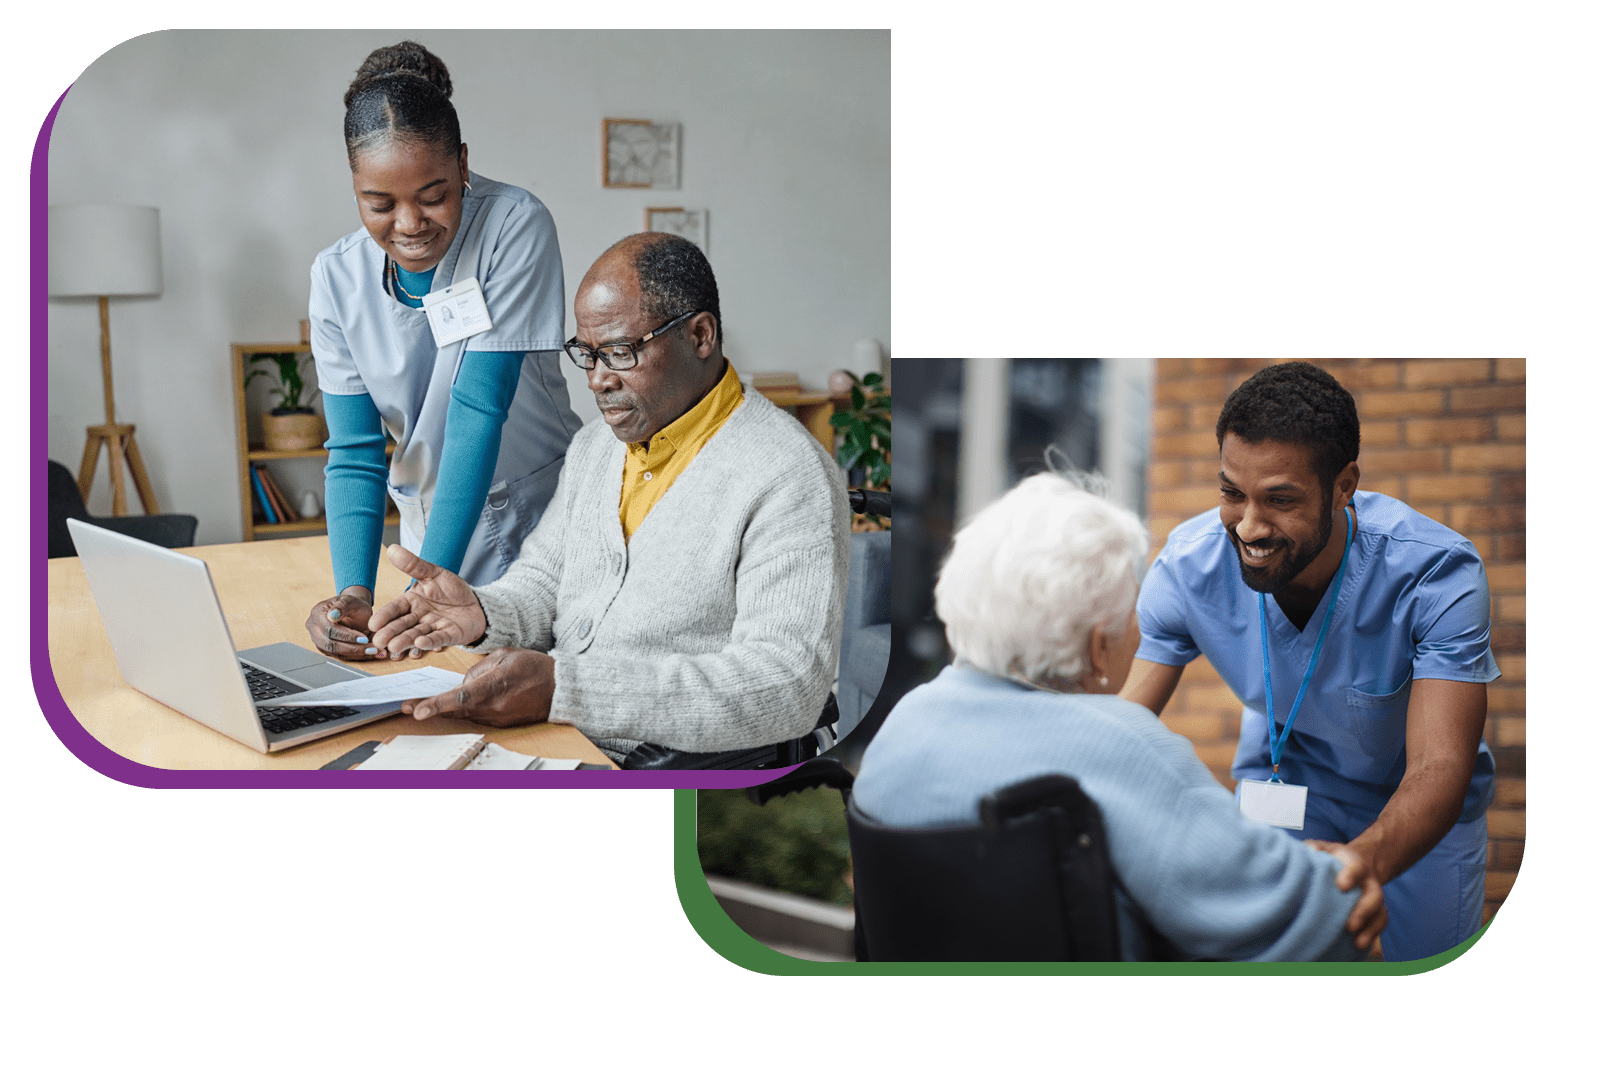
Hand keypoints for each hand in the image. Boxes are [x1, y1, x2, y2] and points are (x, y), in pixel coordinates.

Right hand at [304, 587, 383, 660]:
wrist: (355, 611)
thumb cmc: (353, 604)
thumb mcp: (350, 600)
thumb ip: (342, 606)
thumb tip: (332, 615)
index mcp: (317, 613)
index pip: (329, 629)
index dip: (346, 636)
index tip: (364, 638)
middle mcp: (315, 628)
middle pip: (330, 644)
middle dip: (352, 648)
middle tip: (372, 648)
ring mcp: (319, 640)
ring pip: (336, 653)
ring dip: (356, 654)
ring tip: (374, 651)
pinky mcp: (328, 650)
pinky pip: (342, 656)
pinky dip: (357, 656)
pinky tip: (371, 653)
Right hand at [369, 545, 487, 657]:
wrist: (477, 603)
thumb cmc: (452, 590)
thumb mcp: (433, 573)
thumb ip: (413, 564)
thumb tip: (392, 549)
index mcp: (413, 602)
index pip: (396, 609)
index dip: (385, 616)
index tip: (373, 623)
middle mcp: (420, 617)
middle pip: (403, 625)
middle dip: (390, 632)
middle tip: (378, 641)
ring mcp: (434, 628)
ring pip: (416, 634)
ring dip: (405, 640)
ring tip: (393, 647)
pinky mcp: (450, 635)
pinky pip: (439, 638)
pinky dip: (430, 642)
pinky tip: (420, 643)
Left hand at [403, 647, 554, 726]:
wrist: (560, 689)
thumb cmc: (534, 668)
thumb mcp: (504, 656)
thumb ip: (478, 668)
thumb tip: (462, 681)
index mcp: (495, 686)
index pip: (461, 697)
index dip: (437, 704)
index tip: (416, 710)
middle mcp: (494, 707)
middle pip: (456, 709)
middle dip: (431, 708)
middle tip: (406, 707)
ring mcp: (497, 718)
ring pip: (464, 713)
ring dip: (448, 707)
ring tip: (425, 702)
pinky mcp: (500, 724)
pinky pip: (476, 716)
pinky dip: (465, 709)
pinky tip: (460, 702)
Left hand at [1305, 839, 1387, 952]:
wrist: (1352, 863)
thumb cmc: (1330, 857)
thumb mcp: (1322, 848)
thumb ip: (1314, 848)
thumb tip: (1307, 853)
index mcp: (1353, 861)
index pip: (1356, 866)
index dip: (1351, 875)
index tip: (1341, 886)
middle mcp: (1368, 880)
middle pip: (1374, 895)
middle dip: (1363, 910)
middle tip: (1349, 925)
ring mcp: (1373, 897)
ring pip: (1380, 912)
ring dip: (1369, 928)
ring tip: (1357, 943)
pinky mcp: (1375, 911)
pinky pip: (1379, 924)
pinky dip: (1371, 935)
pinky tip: (1359, 947)